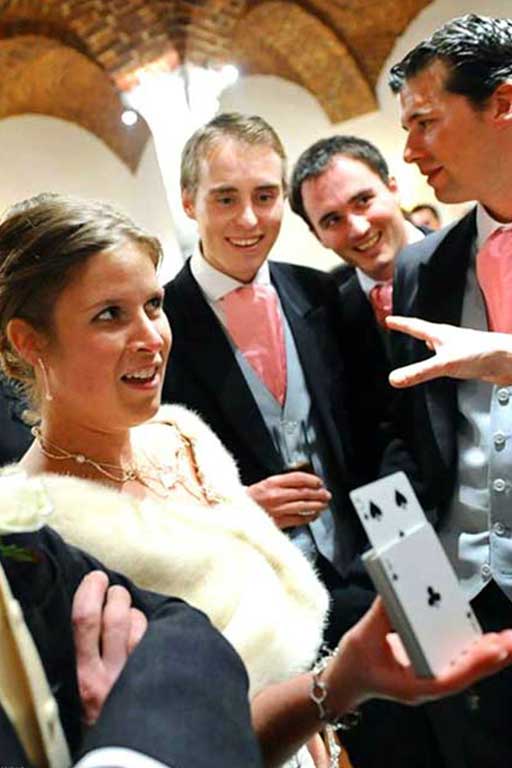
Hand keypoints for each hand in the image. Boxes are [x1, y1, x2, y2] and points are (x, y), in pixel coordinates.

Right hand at [72, 571, 147, 724]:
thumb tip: (95, 604)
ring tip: (131, 617)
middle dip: (116, 594)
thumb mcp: (85, 686)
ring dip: (135, 612)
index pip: (83, 619)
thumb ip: (87, 652)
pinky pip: (159, 638)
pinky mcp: (156, 679)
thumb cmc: (105, 712)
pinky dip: (154, 629)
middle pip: (114, 614)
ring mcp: (135, 677)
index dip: (90, 589)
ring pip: (138, 623)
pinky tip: (151, 635)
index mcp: (83, 676)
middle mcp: (108, 677)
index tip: (95, 578)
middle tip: (115, 593)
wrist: (126, 753)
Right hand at [247, 472, 330, 528]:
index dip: (311, 479)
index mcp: (271, 482)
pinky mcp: (278, 522)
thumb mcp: (265, 484)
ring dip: (316, 505)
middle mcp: (275, 495)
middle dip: (318, 493)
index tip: (319, 482)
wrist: (234, 512)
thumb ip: (282, 483)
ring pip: (303, 506)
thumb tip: (303, 484)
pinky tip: (314, 515)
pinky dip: (308, 517)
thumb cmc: (251, 498)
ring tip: (324, 504)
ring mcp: (277, 509)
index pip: (297, 478)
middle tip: (326, 494)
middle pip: (303, 492)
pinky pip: (298, 519)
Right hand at [324, 598, 511, 711]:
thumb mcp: (363, 637)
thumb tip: (396, 588)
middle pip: (467, 674)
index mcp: (411, 685)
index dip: (473, 664)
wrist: (345, 680)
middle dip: (491, 657)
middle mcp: (427, 684)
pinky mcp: (430, 668)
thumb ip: (382, 614)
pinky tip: (488, 639)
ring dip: (488, 654)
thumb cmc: (353, 664)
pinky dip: (474, 649)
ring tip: (508, 639)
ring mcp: (431, 678)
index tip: (494, 649)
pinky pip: (458, 661)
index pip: (449, 678)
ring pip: (467, 669)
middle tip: (511, 640)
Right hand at [386, 316, 511, 387]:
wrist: (506, 360)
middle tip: (403, 327)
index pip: (415, 326)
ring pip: (438, 344)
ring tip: (422, 344)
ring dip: (428, 344)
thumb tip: (395, 378)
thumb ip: (418, 372)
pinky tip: (443, 365)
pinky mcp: (466, 360)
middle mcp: (448, 339)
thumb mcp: (443, 364)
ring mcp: (458, 348)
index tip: (390, 320)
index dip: (401, 323)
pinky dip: (440, 359)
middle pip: (426, 332)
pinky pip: (447, 358)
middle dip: (413, 330)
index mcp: (439, 334)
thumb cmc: (481, 353)